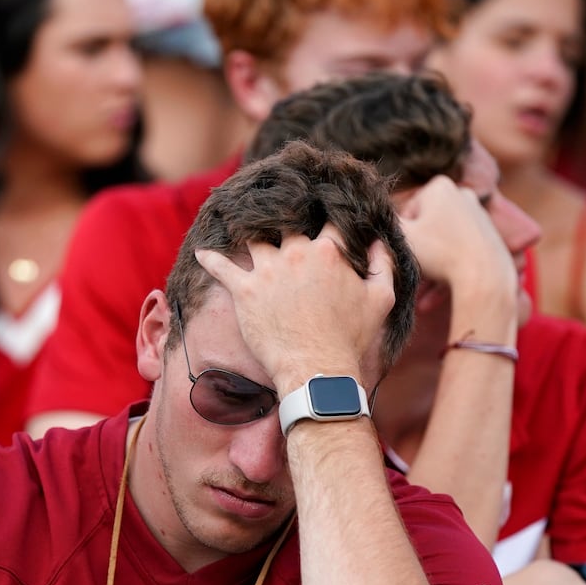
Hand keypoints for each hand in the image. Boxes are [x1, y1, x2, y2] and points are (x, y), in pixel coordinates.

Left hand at [195, 226, 395, 388]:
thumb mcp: (381, 300)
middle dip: (285, 220)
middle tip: (278, 216)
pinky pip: (221, 268)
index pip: (328, 221)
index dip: (326, 216)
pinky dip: (211, 259)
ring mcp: (268, 271)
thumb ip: (383, 266)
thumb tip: (378, 243)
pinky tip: (202, 252)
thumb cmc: (350, 339)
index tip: (320, 213)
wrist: (316, 370)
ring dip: (248, 233)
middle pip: (287, 225)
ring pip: (253, 239)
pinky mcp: (244, 291)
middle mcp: (296, 253)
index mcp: (329, 252)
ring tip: (239, 228)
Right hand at [397, 177, 517, 339]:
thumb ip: (383, 225)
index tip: (403, 254)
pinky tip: (437, 295)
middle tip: (413, 273)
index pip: (408, 212)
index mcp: (439, 186)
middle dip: (418, 252)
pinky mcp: (489, 234)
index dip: (401, 236)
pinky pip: (460, 251)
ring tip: (423, 293)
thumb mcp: (402, 237)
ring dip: (431, 266)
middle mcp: (462, 193)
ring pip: (443, 242)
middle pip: (427, 227)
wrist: (485, 274)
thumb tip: (372, 221)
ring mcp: (478, 213)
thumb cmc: (440, 253)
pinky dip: (449, 268)